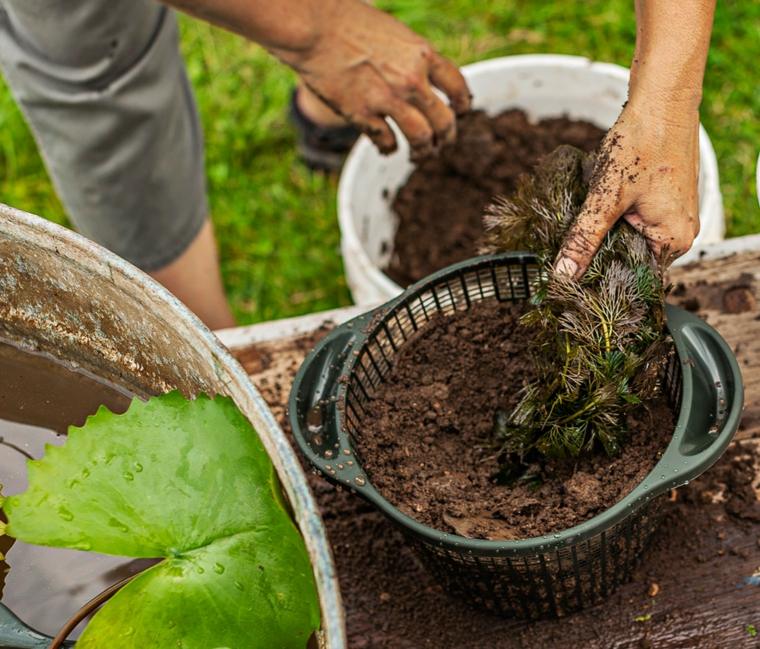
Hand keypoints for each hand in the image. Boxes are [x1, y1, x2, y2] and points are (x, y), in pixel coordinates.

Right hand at [275, 1, 470, 158]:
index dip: (462, 104)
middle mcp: (412, 80)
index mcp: (422, 54)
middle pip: (444, 121)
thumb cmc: (348, 21)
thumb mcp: (393, 32)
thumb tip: (421, 78)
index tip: (461, 112)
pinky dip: (390, 149)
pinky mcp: (364, 115)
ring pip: (421, 139)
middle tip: (441, 145)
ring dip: (423, 152)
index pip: (457, 86)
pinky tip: (388, 149)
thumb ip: (411, 56)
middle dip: (446, 138)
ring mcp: (388, 100)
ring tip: (419, 156)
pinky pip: (387, 142)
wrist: (314, 28)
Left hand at [555, 99, 699, 279]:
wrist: (661, 101)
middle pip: (630, 260)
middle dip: (599, 255)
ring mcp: (672, 217)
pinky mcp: (663, 202)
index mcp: (673, 241)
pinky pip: (633, 222)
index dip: (600, 278)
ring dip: (604, 235)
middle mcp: (679, 234)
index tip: (570, 281)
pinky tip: (596, 211)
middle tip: (566, 257)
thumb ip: (584, 239)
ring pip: (628, 239)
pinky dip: (612, 219)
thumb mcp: (606, 198)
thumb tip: (564, 275)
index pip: (633, 278)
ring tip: (579, 231)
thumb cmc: (642, 144)